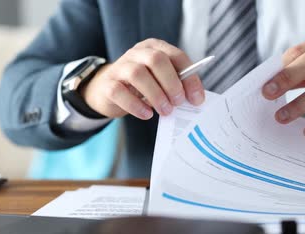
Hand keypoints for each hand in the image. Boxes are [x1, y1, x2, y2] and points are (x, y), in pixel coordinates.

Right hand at [81, 38, 204, 119]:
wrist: (109, 92)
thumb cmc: (141, 87)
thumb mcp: (160, 82)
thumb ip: (175, 86)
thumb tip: (193, 100)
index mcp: (155, 48)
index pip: (176, 56)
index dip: (189, 77)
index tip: (196, 98)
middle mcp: (137, 53)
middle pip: (156, 60)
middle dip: (171, 83)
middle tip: (179, 102)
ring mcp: (120, 67)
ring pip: (138, 74)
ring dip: (156, 95)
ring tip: (165, 111)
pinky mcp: (107, 84)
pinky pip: (120, 92)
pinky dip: (136, 105)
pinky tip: (146, 114)